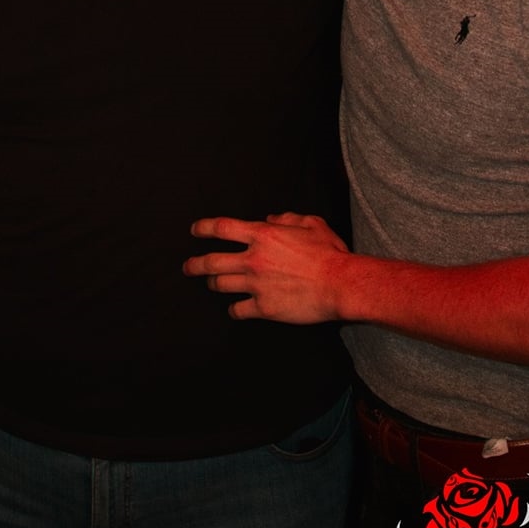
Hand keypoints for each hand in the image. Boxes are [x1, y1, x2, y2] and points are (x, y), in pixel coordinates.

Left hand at [184, 211, 350, 322]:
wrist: (340, 284)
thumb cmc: (328, 253)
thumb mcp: (310, 223)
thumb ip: (287, 218)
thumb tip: (271, 218)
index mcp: (263, 235)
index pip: (222, 228)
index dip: (204, 228)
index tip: (195, 231)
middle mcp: (254, 259)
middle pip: (211, 261)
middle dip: (195, 264)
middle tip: (188, 267)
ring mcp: (256, 284)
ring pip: (221, 284)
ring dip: (213, 284)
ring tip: (212, 285)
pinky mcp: (264, 307)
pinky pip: (238, 309)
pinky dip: (234, 309)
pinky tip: (235, 309)